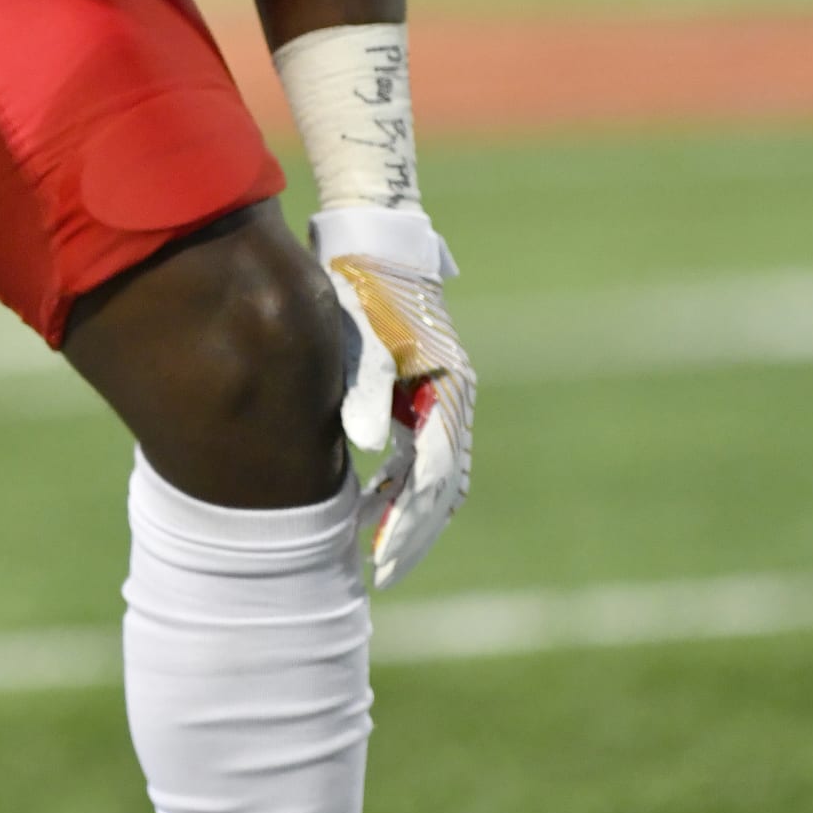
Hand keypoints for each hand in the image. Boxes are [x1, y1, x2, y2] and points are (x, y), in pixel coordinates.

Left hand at [311, 210, 473, 591]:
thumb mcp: (363, 339)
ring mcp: (438, 397)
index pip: (432, 479)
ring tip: (371, 546)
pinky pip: (419, 452)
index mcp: (445, 392)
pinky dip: (398, 482)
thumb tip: (367, 452)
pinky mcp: (420, 390)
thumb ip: (366, 394)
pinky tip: (368, 500)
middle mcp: (450, 401)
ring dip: (406, 512)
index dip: (408, 525)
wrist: (371, 240)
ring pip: (432, 474)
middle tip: (380, 573)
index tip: (380, 561)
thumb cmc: (362, 288)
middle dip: (413, 533)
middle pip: (440, 487)